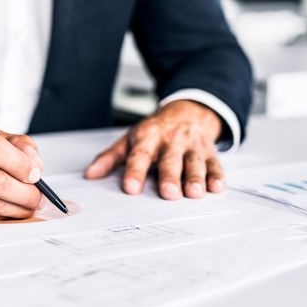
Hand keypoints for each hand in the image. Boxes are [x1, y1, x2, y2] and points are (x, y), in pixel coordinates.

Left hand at [84, 100, 224, 199]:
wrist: (187, 112)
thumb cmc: (155, 131)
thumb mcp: (129, 140)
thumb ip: (110, 158)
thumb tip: (90, 175)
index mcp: (148, 137)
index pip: (140, 155)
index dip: (135, 171)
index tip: (131, 187)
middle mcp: (171, 140)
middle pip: (170, 160)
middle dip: (170, 177)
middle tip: (168, 193)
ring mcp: (192, 146)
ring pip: (194, 163)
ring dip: (195, 178)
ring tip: (194, 193)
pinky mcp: (210, 152)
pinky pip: (215, 164)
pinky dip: (217, 176)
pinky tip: (216, 188)